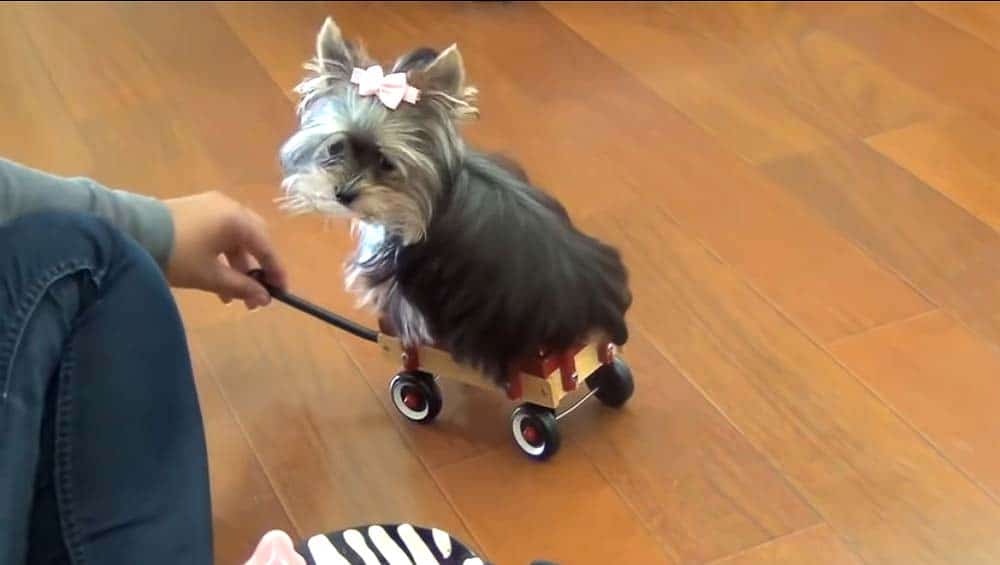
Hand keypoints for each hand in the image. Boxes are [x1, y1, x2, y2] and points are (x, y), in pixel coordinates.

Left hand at [164, 191, 287, 308]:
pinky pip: (220, 232)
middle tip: (256, 293)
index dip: (276, 271)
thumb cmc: (177, 254)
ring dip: (238, 264)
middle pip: (255, 239)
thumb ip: (241, 287)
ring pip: (236, 237)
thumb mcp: (210, 276)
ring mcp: (211, 205)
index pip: (267, 247)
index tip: (281, 293)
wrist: (129, 231)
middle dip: (257, 268)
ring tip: (231, 295)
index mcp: (238, 220)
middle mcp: (229, 207)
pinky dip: (224, 254)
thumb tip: (265, 299)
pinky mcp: (195, 209)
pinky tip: (216, 275)